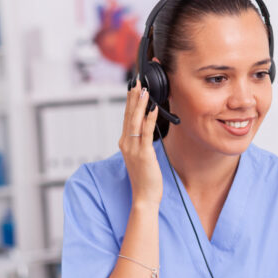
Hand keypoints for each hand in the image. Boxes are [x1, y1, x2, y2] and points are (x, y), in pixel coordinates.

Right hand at [119, 80, 161, 205]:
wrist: (144, 196)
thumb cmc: (145, 179)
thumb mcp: (140, 157)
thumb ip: (140, 142)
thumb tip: (147, 129)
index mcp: (125, 143)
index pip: (126, 118)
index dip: (130, 102)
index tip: (133, 88)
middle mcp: (126, 143)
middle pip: (128, 115)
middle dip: (133, 97)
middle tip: (136, 81)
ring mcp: (133, 148)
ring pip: (135, 121)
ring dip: (140, 104)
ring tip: (143, 89)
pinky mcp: (143, 153)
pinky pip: (146, 132)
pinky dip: (149, 119)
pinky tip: (152, 109)